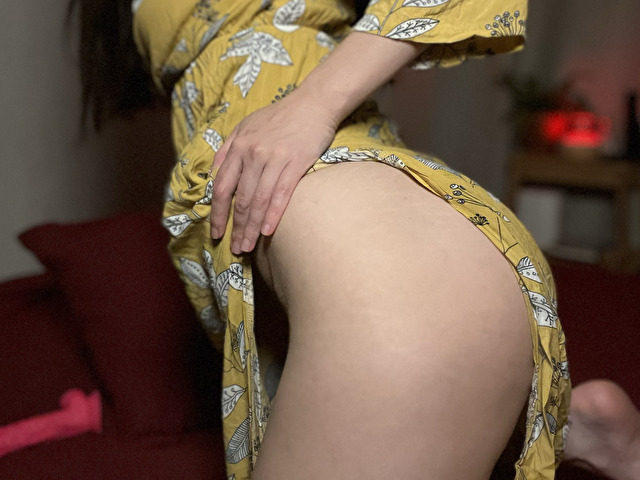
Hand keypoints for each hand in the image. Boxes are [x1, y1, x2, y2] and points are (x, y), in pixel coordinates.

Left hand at [210, 91, 337, 254]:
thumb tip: (213, 171)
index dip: (217, 213)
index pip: (222, 187)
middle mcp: (253, 154)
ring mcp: (274, 158)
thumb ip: (228, 148)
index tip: (216, 232)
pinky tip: (268, 231)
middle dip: (236, 227)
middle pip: (240, 198)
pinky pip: (282, 193)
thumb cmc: (279, 116)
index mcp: (238, 147)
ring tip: (248, 246)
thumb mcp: (246, 126)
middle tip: (235, 248)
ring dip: (252, 227)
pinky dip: (273, 214)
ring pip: (258, 200)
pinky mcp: (296, 162)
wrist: (313, 103)